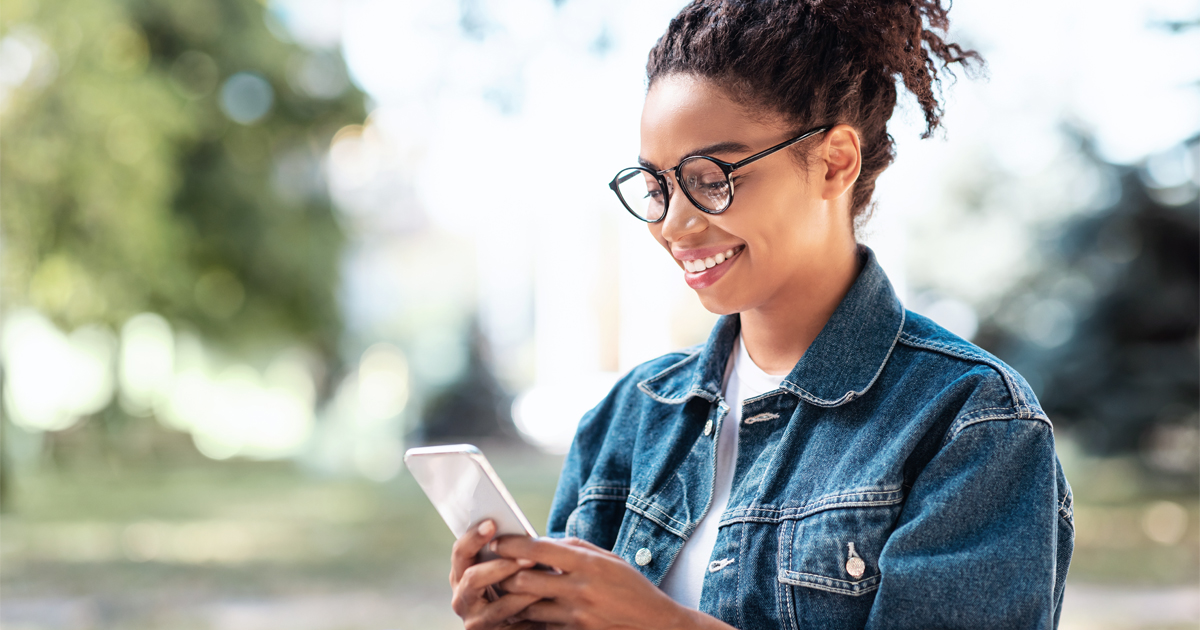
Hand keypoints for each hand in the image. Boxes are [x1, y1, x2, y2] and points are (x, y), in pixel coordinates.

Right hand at [450, 520, 542, 628]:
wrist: (525, 622)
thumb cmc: (518, 585)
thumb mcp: (509, 567)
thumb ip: (510, 552)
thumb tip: (527, 535)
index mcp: (462, 574)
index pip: (460, 552)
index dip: (474, 537)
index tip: (492, 523)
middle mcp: (462, 598)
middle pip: (473, 578)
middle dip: (504, 565)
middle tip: (530, 557)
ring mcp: (475, 620)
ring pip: (498, 605)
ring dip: (525, 591)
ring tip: (548, 580)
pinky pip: (514, 624)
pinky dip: (532, 611)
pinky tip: (548, 601)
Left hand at [492, 536, 722, 629]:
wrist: (656, 626)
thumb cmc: (633, 588)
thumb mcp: (610, 559)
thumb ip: (576, 549)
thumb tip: (545, 542)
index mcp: (589, 565)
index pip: (539, 550)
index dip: (513, 543)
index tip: (498, 540)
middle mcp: (579, 590)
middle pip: (524, 579)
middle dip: (504, 571)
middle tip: (492, 564)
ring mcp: (575, 616)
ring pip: (526, 605)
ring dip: (512, 596)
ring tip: (502, 586)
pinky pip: (540, 624)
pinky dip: (528, 615)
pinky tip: (523, 607)